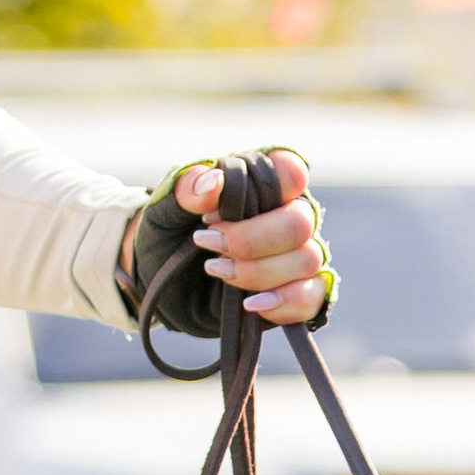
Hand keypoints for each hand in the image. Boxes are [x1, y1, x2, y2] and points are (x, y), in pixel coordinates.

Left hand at [119, 146, 327, 335]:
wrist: (163, 286)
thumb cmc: (169, 237)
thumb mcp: (164, 210)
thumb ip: (186, 190)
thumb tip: (214, 182)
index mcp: (265, 184)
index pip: (291, 170)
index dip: (268, 186)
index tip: (216, 210)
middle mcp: (288, 216)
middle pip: (300, 222)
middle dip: (251, 239)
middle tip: (209, 244)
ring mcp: (296, 255)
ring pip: (307, 260)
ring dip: (257, 271)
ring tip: (215, 270)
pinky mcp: (296, 294)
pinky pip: (311, 299)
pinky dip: (282, 303)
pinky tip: (250, 303)